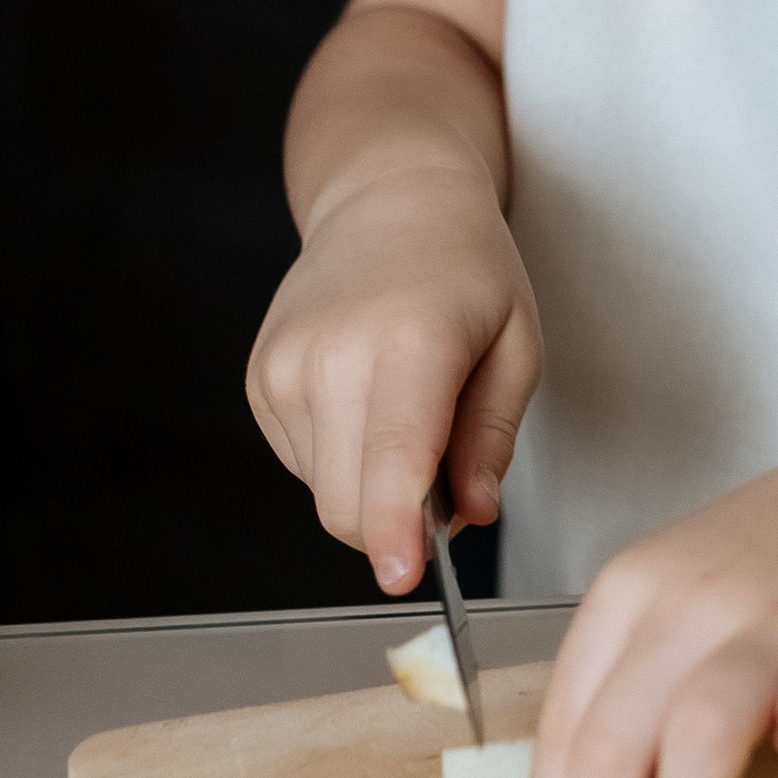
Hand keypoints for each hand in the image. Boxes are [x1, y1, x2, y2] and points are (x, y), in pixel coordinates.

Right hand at [247, 160, 540, 592]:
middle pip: (349, 503)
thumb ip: (492, 438)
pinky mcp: (260, 381)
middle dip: (401, 524)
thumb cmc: (466, 270)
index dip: (395, 527)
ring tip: (409, 407)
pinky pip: (305, 467)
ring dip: (373, 487)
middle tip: (452, 473)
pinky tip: (368, 400)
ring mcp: (283, 369)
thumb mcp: (517, 345)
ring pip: (327, 494)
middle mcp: (331, 356)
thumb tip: (472, 516)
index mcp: (409, 341)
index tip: (403, 577)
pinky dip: (344, 461)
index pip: (392, 456)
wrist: (386, 200)